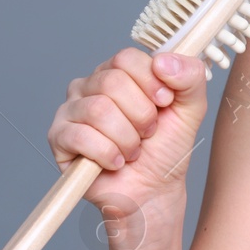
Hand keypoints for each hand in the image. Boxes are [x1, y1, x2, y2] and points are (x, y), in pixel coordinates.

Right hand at [47, 48, 209, 243]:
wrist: (153, 192)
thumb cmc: (166, 149)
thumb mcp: (191, 109)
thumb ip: (190, 77)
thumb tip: (163, 60)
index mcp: (119, 72)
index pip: (126, 58)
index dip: (151, 82)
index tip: (164, 103)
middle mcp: (90, 86)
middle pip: (111, 82)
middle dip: (141, 115)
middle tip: (147, 133)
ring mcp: (70, 110)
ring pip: (98, 109)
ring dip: (127, 138)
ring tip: (132, 150)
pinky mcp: (58, 138)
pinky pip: (81, 136)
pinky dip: (108, 154)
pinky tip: (116, 162)